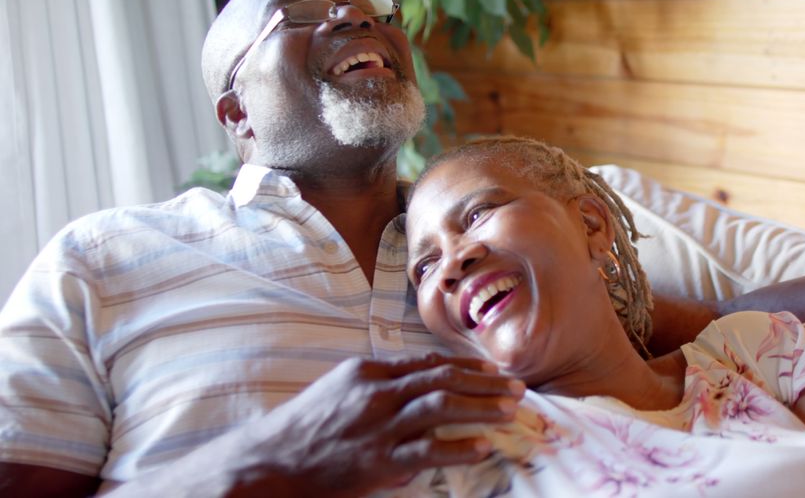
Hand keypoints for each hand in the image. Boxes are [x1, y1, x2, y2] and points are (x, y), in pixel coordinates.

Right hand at [251, 353, 523, 495]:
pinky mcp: (378, 460)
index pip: (427, 363)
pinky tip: (482, 447)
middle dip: (484, 382)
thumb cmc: (302, 429)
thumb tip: (413, 395)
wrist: (267, 462)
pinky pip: (428, 450)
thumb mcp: (337, 392)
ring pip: (441, 407)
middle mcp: (377, 393)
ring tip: (510, 410)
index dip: (464, 366)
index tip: (492, 370)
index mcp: (367, 372)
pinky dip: (459, 447)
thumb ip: (376, 389)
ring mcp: (379, 426)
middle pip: (442, 379)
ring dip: (482, 407)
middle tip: (515, 387)